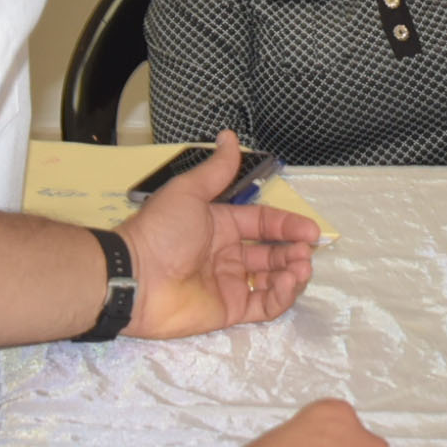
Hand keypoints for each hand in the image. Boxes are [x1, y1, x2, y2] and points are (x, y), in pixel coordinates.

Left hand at [119, 130, 320, 337]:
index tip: (311, 230)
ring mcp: (228, 284)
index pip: (263, 223)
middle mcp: (227, 254)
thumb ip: (217, 170)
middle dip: (293, 251)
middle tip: (306, 252)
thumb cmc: (161, 231)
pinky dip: (281, 297)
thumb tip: (229, 135)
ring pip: (272, 280)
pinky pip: (263, 306)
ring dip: (291, 273)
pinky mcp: (229, 311)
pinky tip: (287, 283)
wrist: (135, 277)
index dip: (288, 225)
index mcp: (219, 225)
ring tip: (301, 267)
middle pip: (271, 252)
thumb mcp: (189, 193)